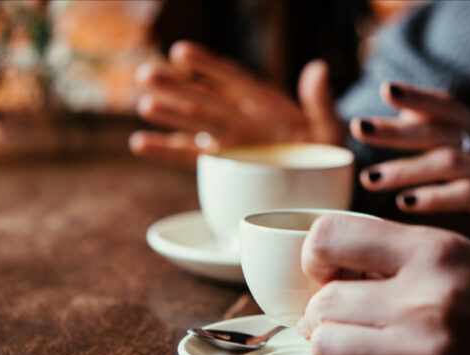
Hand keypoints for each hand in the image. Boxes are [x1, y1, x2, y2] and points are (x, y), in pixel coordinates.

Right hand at [129, 41, 342, 166]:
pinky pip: (190, 156)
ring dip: (169, 114)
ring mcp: (229, 141)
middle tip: (146, 74)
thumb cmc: (327, 153)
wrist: (323, 186)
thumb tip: (319, 68)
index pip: (233, 79)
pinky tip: (139, 143)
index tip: (182, 53)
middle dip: (177, 88)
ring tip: (145, 103)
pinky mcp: (221, 163)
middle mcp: (242, 118)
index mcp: (265, 104)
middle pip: (206, 100)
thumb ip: (320, 102)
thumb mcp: (329, 128)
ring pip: (193, 125)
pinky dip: (165, 151)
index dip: (208, 67)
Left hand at [351, 82, 469, 264]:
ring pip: (449, 162)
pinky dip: (435, 198)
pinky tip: (408, 204)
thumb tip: (405, 119)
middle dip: (397, 129)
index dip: (419, 96)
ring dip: (406, 169)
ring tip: (371, 179)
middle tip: (360, 128)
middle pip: (440, 130)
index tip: (385, 90)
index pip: (450, 106)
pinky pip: (469, 195)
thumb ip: (450, 142)